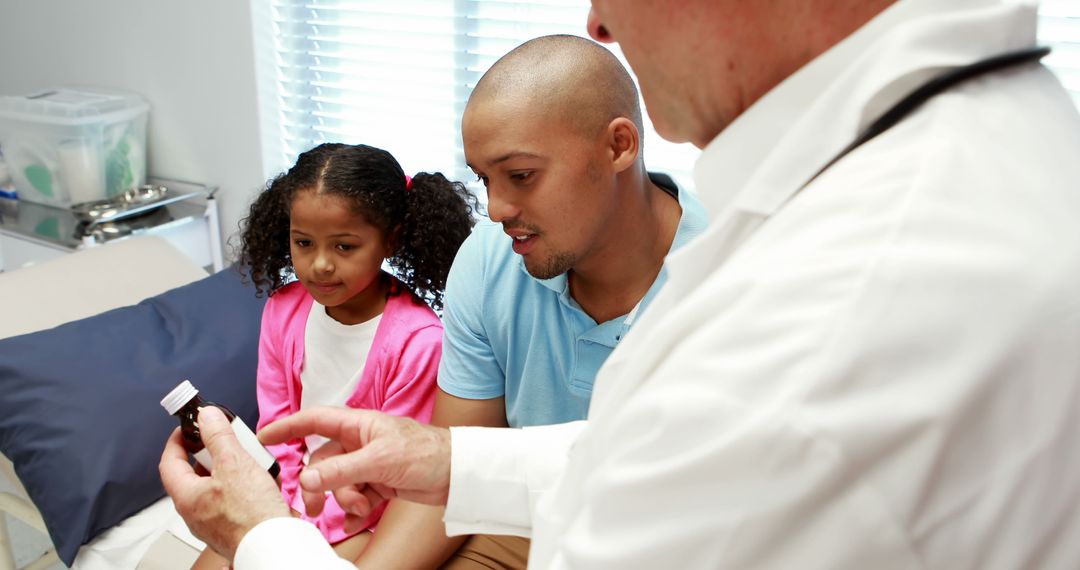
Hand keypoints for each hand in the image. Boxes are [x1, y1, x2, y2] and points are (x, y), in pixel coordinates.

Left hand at [160, 406, 290, 560]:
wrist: (273, 545)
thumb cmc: (251, 514)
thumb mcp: (234, 462)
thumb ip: (218, 436)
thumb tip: (206, 417)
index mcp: (186, 497)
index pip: (169, 462)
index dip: (177, 441)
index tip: (188, 428)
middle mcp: (195, 513)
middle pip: (195, 475)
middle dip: (212, 454)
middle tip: (226, 442)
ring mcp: (212, 523)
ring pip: (216, 488)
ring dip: (231, 471)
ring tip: (250, 462)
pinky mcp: (231, 529)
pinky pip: (232, 502)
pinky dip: (243, 488)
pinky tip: (262, 483)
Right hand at [258, 407, 451, 519]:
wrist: (455, 474)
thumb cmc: (426, 453)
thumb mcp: (380, 461)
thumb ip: (341, 471)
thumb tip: (307, 479)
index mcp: (358, 424)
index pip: (314, 420)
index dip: (288, 426)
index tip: (264, 436)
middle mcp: (359, 441)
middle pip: (322, 461)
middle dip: (319, 484)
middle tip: (315, 505)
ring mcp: (367, 462)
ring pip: (337, 481)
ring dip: (342, 497)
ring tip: (358, 506)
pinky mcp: (377, 482)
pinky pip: (353, 494)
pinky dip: (355, 505)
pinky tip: (364, 511)